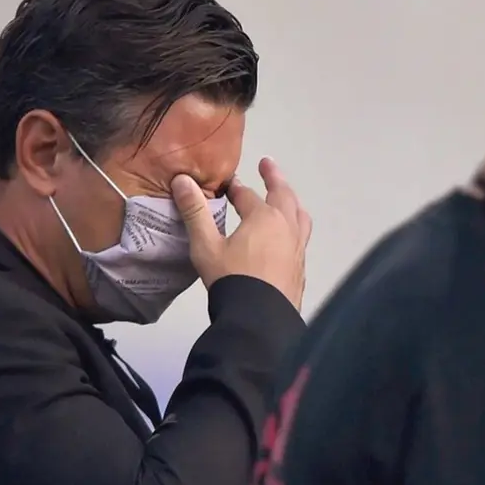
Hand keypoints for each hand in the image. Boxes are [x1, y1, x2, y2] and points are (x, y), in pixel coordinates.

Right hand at [171, 157, 311, 309]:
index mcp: (264, 217)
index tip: (227, 183)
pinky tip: (288, 238)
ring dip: (291, 202)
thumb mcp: (206, 246)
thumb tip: (182, 181)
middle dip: (274, 178)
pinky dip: (295, 227)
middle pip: (283, 195)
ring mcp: (298, 248)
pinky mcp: (301, 267)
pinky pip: (301, 238)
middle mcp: (286, 227)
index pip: (248, 195)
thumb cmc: (231, 279)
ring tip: (286, 199)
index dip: (235, 188)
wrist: (260, 319)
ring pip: (299, 216)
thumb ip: (195, 212)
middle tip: (267, 165)